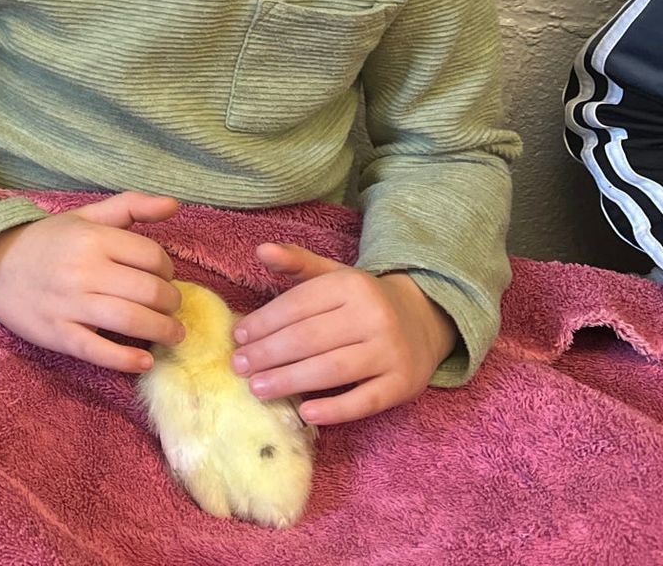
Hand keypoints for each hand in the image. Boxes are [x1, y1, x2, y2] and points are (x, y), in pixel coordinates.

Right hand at [0, 192, 183, 372]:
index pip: (152, 257)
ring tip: (173, 334)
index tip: (164, 277)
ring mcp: (70, 304)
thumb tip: (174, 204)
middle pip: (148, 291)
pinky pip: (98, 350)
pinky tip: (145, 361)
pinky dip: (126, 359)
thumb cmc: (47, 241)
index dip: (167, 270)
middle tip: (172, 308)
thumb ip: (131, 206)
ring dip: (162, 331)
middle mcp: (83, 269)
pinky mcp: (58, 334)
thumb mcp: (85, 217)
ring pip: (130, 320)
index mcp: (92, 238)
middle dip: (171, 303)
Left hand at [231, 242, 456, 425]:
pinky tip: (305, 412)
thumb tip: (260, 249)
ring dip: (290, 380)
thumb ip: (296, 263)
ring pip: (332, 369)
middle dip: (268, 354)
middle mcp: (373, 316)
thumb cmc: (363, 301)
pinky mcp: (404, 384)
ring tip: (257, 388)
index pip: (298, 305)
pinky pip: (366, 400)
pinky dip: (335, 409)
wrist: (424, 319)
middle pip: (310, 338)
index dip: (264, 322)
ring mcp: (391, 351)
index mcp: (351, 286)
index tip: (237, 337)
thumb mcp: (333, 276)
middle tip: (239, 367)